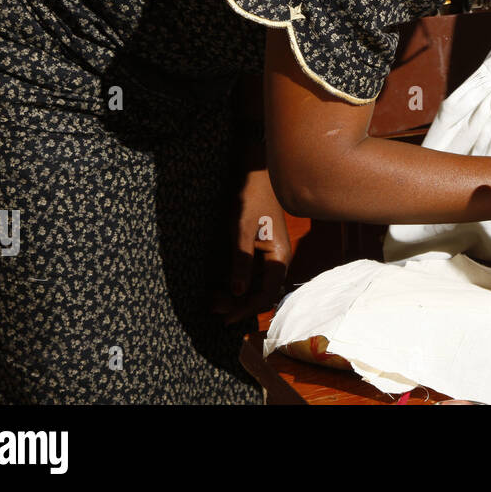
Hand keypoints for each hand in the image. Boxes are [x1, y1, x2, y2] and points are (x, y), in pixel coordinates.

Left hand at [213, 167, 291, 324]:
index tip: (226, 318)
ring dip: (235, 295)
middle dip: (238, 304)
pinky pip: (250, 273)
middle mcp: (277, 259)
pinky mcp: (259, 248)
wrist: (254, 173)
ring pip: (254, 284)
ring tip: (212, 299)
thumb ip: (240, 262)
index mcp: (278, 257)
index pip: (266, 294)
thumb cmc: (250, 199)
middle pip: (261, 293)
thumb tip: (237, 293)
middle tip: (213, 307)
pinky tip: (219, 284)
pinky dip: (235, 281)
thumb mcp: (241, 230)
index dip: (247, 309)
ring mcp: (268, 254)